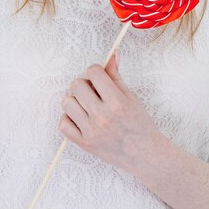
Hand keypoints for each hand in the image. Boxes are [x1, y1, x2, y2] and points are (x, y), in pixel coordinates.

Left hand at [59, 51, 162, 172]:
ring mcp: (91, 132)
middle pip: (76, 85)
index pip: (93, 72)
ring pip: (67, 103)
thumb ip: (116, 75)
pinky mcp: (84, 144)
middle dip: (84, 84)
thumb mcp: (131, 97)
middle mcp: (102, 117)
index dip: (96, 71)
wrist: (144, 155)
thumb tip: (113, 53)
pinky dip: (69, 118)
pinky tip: (81, 118)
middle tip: (93, 92)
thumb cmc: (139, 124)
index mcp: (116, 102)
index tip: (101, 78)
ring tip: (87, 105)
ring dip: (75, 100)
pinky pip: (63, 124)